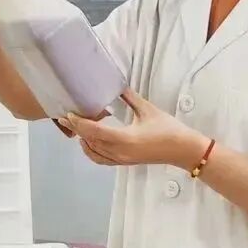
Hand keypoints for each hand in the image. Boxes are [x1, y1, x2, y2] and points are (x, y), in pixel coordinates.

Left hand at [64, 90, 206, 169]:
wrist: (182, 150)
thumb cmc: (168, 129)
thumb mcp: (148, 110)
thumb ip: (129, 97)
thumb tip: (116, 84)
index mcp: (124, 139)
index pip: (94, 131)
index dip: (79, 123)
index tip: (68, 113)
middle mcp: (119, 152)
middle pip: (90, 141)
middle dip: (76, 129)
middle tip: (64, 117)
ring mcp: (121, 159)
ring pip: (93, 152)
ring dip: (82, 139)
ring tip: (75, 127)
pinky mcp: (124, 162)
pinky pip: (101, 159)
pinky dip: (90, 150)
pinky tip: (88, 141)